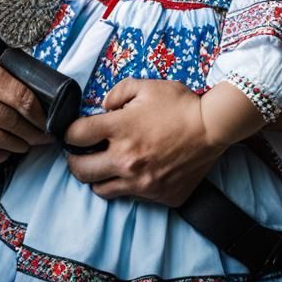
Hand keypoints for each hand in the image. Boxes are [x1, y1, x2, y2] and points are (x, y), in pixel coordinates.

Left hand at [64, 79, 224, 206]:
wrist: (213, 128)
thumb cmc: (179, 104)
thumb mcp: (145, 85)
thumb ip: (116, 93)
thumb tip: (102, 108)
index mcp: (120, 129)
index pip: (75, 136)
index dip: (68, 131)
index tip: (73, 131)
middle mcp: (126, 160)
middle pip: (80, 170)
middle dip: (74, 160)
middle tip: (78, 153)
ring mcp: (142, 183)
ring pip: (101, 190)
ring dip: (97, 177)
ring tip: (103, 165)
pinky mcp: (158, 197)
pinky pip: (131, 196)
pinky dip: (127, 185)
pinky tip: (134, 171)